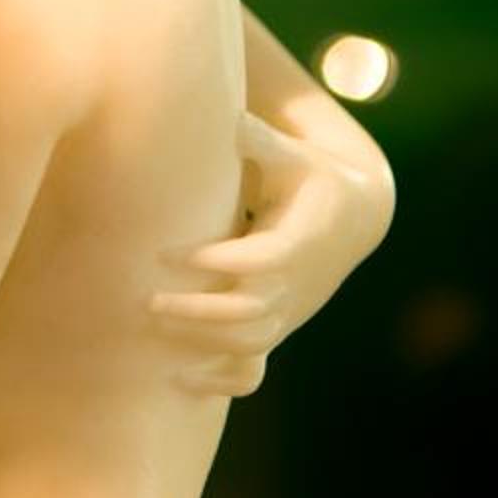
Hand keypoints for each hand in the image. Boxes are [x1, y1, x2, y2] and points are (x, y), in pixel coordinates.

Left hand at [153, 110, 389, 395]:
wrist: (350, 217)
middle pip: (250, 312)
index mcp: (299, 240)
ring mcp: (287, 310)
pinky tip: (175, 383)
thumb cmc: (308, 175)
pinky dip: (220, 381)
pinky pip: (254, 369)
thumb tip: (228, 115)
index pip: (260, 261)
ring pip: (249, 343)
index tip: (167, 254)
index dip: (216, 262)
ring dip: (200, 341)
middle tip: (148, 300)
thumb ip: (260, 140)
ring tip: (149, 324)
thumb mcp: (291, 154)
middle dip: (198, 311)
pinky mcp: (277, 325)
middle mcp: (295, 283)